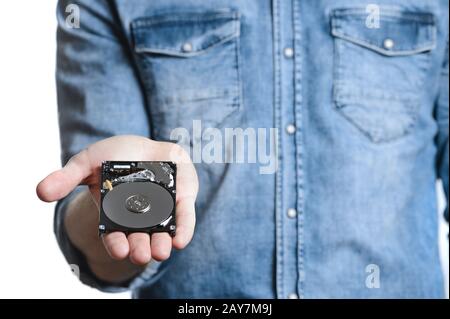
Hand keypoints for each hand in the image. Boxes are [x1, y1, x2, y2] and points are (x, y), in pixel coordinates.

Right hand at [37, 135, 197, 265]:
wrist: (143, 145)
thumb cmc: (113, 157)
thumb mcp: (87, 163)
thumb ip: (66, 177)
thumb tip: (40, 192)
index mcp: (115, 216)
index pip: (114, 236)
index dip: (117, 244)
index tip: (120, 250)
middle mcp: (139, 218)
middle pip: (139, 238)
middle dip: (140, 248)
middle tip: (139, 254)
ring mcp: (162, 210)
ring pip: (162, 232)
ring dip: (162, 243)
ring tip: (160, 252)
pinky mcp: (181, 199)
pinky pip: (184, 216)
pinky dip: (184, 228)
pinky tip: (181, 240)